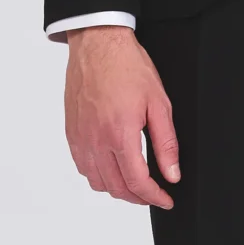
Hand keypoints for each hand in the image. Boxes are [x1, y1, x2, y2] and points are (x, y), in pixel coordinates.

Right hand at [61, 28, 179, 206]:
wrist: (98, 44)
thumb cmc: (128, 67)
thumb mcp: (159, 104)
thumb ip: (166, 144)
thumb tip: (172, 173)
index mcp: (119, 134)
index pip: (137, 182)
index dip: (155, 197)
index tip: (166, 199)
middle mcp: (96, 140)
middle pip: (116, 187)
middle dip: (138, 197)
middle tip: (154, 194)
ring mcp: (80, 137)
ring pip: (97, 181)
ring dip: (117, 189)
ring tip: (135, 183)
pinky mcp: (71, 131)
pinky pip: (83, 166)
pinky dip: (98, 175)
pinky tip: (112, 167)